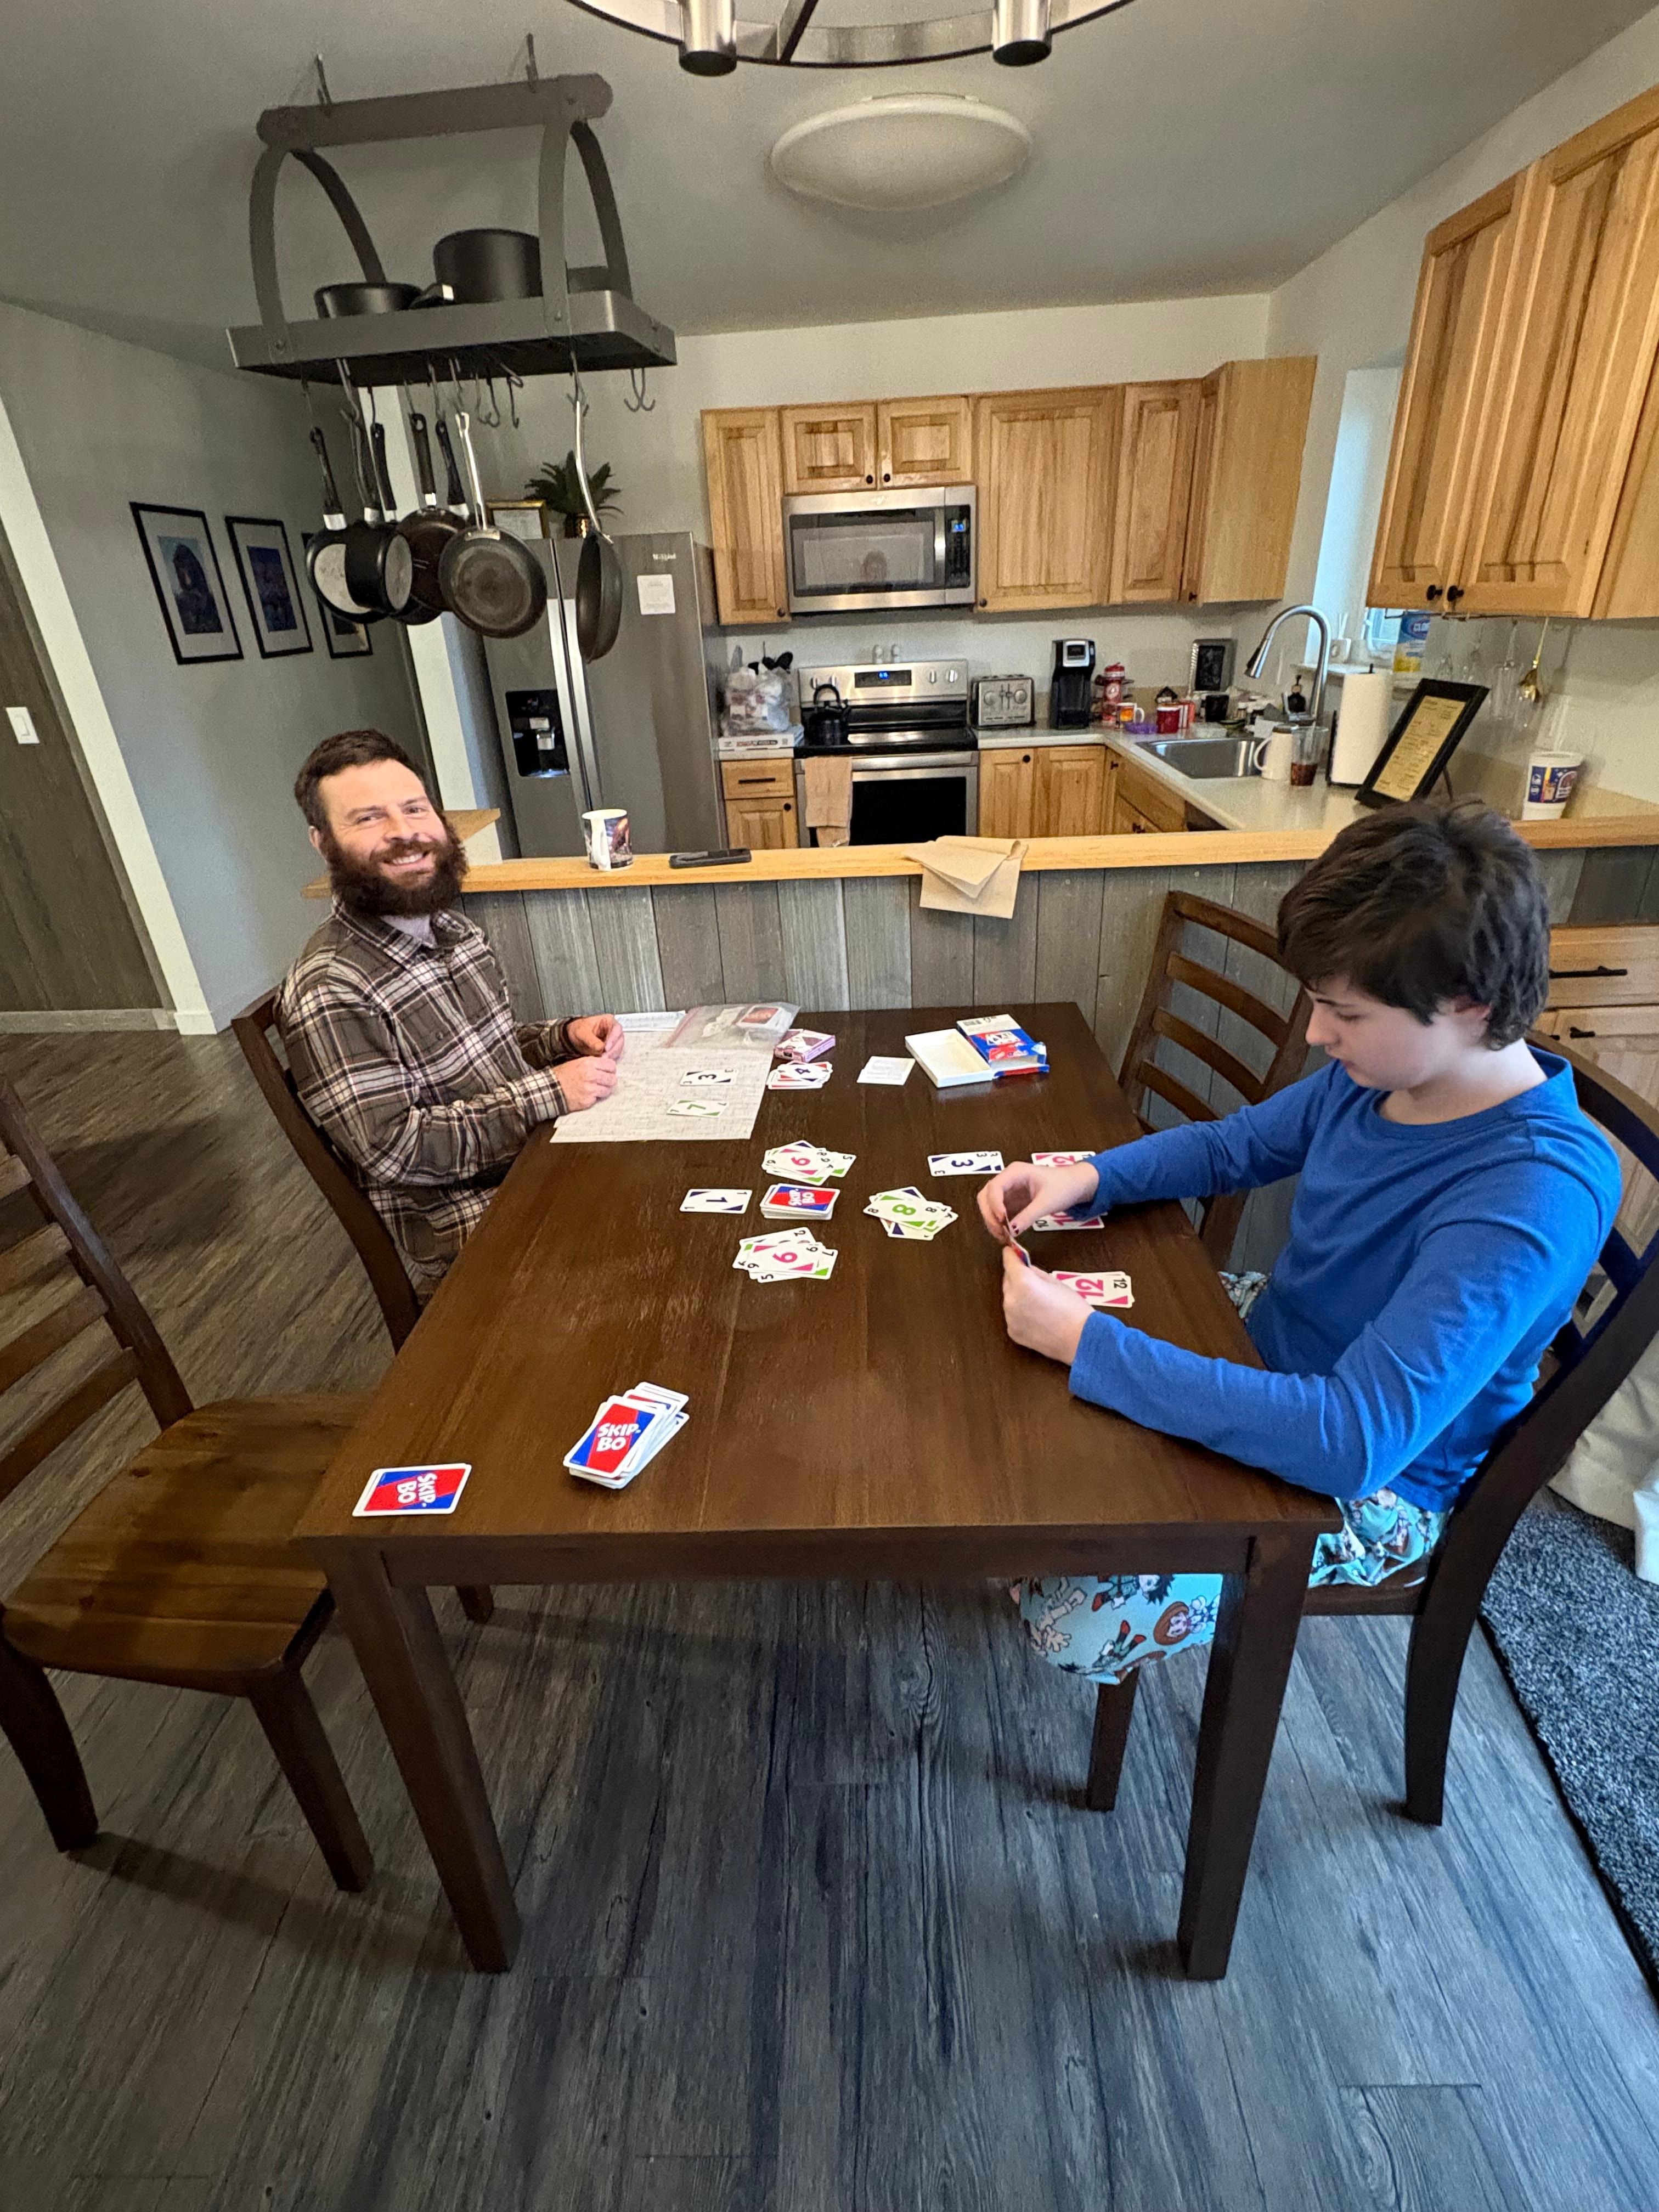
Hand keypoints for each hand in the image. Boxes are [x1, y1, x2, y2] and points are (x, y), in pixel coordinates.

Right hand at [553, 1051, 619, 1112]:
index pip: (611, 1065)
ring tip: (596, 1088)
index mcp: (589, 1063)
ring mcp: (590, 1089)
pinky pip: (599, 1098)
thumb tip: (606, 1066)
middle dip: (609, 1081)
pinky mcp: (588, 1100)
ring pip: (608, 1090)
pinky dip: (596, 1097)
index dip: (610, 1069)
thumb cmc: (564, 1075)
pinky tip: (588, 1094)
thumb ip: (593, 1063)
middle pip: (612, 1079)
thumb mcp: (578, 1062)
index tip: (607, 1072)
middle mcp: (591, 1075)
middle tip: (604, 1082)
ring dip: (604, 1090)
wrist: (551, 1089)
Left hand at [566, 1012, 624, 1061]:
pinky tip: (603, 1062)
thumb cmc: (579, 1031)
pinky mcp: (612, 1049)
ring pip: (619, 1049)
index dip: (613, 1039)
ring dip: (612, 1056)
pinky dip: (611, 1059)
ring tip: (602, 1060)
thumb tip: (600, 1048)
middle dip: (613, 1050)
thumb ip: (591, 1040)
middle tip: (604, 1057)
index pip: (616, 1029)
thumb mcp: (582, 1033)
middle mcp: (613, 1030)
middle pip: (620, 1040)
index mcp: (608, 1021)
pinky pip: (616, 1055)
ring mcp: (614, 1040)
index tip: (606, 1048)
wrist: (575, 1038)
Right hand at [978, 1159, 1100, 1241]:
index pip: (994, 1186)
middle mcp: (1008, 1180)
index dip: (994, 1204)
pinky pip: (1000, 1214)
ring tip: (1004, 1236)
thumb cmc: (1063, 1185)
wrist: (1074, 1185)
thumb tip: (1012, 1230)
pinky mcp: (1013, 1202)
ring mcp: (1009, 1191)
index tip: (1002, 1219)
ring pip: (990, 1206)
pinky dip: (1001, 1224)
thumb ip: (1028, 1216)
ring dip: (993, 1221)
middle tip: (1000, 1231)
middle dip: (990, 1215)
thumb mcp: (1047, 1202)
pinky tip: (1007, 1234)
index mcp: (1015, 1172)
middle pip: (986, 1196)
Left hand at [1001, 1245, 1091, 1366]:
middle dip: (1016, 1278)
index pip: (1009, 1263)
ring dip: (1018, 1296)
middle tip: (1032, 1281)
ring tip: (1038, 1302)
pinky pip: (1013, 1316)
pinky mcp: (1013, 1332)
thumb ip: (1036, 1273)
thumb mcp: (1057, 1282)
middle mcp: (1011, 1300)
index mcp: (1022, 1283)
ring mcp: (1010, 1318)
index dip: (1010, 1255)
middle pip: (1008, 1281)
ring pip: (1009, 1299)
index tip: (1010, 1252)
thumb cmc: (1073, 1310)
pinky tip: (1037, 1316)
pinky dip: (1020, 1313)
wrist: (1080, 1340)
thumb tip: (1026, 1268)